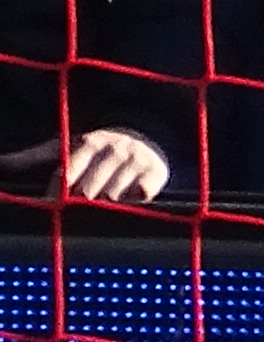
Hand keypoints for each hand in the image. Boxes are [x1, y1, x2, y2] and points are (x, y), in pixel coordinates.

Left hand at [10, 131, 172, 206]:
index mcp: (88, 141)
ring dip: (107, 202)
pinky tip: (128, 195)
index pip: (67, 175)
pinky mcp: (156, 174)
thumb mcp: (63, 149)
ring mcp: (136, 160)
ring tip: (106, 196)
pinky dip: (131, 201)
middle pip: (88, 191)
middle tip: (85, 200)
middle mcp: (114, 148)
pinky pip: (139, 198)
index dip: (58, 192)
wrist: (145, 138)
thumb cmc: (95, 150)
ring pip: (113, 197)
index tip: (53, 203)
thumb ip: (30, 158)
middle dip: (83, 200)